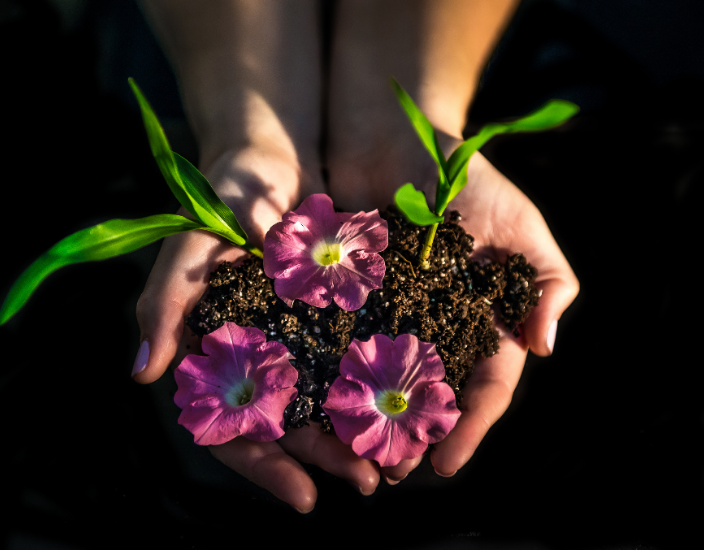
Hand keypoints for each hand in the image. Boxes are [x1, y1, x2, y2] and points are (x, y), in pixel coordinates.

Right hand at [132, 145, 379, 511]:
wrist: (274, 157)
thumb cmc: (221, 197)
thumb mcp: (191, 244)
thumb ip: (165, 302)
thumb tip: (142, 372)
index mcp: (218, 355)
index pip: (230, 427)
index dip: (263, 466)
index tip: (305, 497)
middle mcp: (259, 358)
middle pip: (288, 426)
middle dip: (325, 458)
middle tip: (368, 483)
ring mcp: (300, 340)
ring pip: (327, 403)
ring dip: (359, 435)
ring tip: (398, 461)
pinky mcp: (337, 317)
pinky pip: (357, 361)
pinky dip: (379, 387)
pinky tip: (412, 408)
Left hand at [327, 126, 578, 480]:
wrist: (397, 134)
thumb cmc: (467, 179)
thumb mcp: (520, 224)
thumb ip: (544, 281)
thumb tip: (544, 346)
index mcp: (477, 321)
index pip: (481, 385)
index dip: (468, 427)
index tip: (445, 464)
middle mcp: (430, 327)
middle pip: (424, 395)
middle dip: (410, 436)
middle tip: (390, 475)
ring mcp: (383, 314)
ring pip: (375, 379)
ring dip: (365, 419)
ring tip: (349, 455)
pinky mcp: (338, 296)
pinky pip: (332, 340)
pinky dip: (324, 372)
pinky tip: (311, 402)